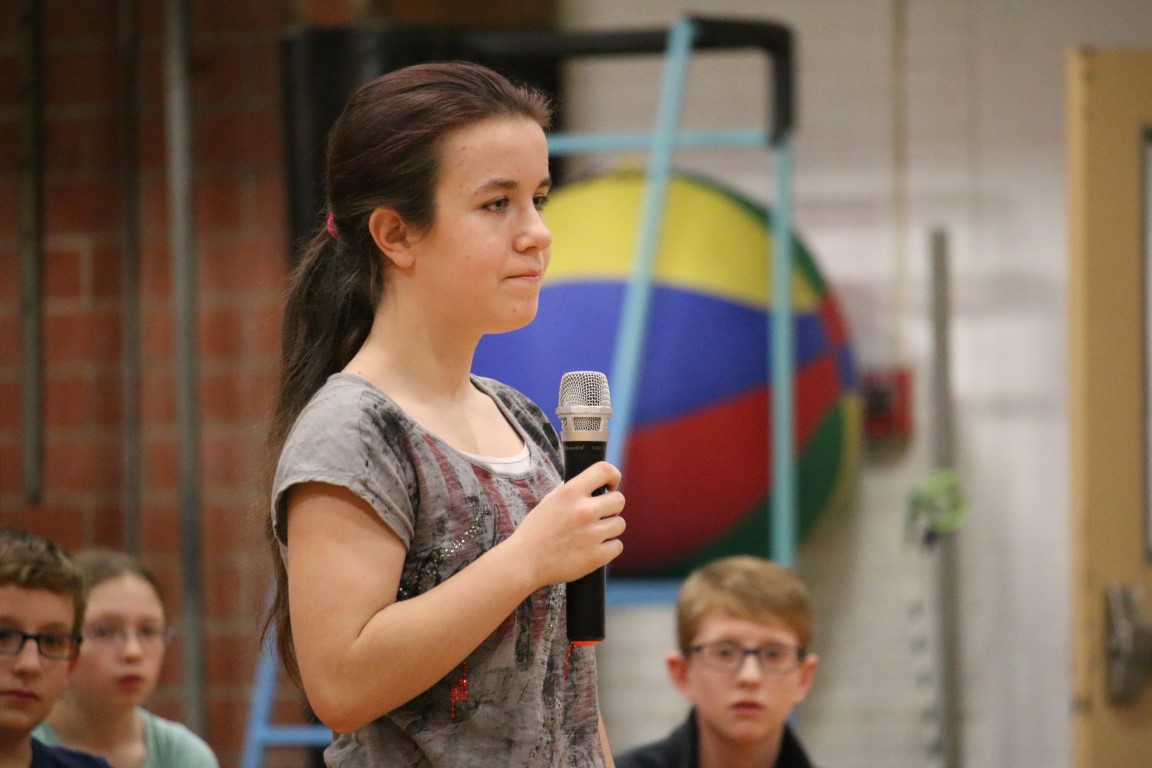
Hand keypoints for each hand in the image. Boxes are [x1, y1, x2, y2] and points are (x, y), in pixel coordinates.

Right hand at [509, 461, 625, 587]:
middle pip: (619, 500)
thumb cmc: (535, 531)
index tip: (610, 486)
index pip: (604, 470)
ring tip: (592, 534)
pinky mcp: (597, 556)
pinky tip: (594, 548)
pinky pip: (617, 546)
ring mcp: (592, 534)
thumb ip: (571, 491)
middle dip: (611, 507)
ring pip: (620, 524)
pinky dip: (608, 548)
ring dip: (610, 528)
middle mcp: (584, 510)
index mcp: (571, 492)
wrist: (524, 562)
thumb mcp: (549, 501)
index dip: (613, 476)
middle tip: (599, 516)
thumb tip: (591, 484)